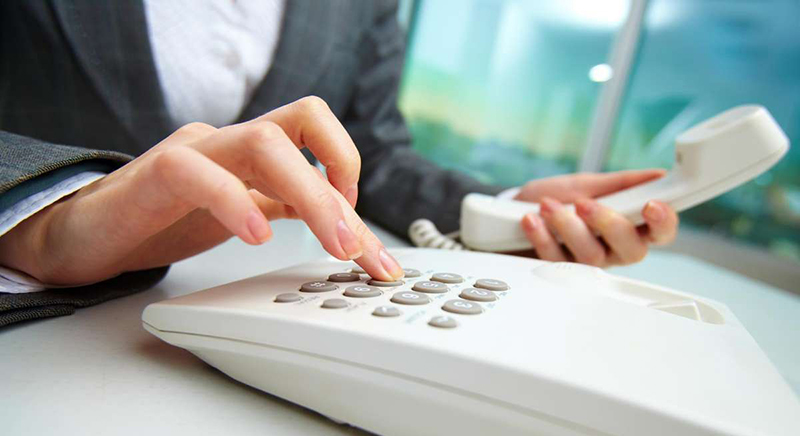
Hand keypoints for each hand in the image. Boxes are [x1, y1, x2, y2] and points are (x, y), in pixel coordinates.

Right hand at [0, 97, 403, 284]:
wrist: (87, 235)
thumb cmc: (165, 220)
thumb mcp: (246, 214)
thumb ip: (289, 208)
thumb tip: (347, 224)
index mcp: (253, 151)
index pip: (315, 134)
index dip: (348, 166)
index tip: (359, 225)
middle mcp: (228, 141)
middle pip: (301, 123)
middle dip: (340, 187)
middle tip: (358, 247)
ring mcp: (193, 152)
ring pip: (262, 141)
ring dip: (310, 194)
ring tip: (330, 243)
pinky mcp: (154, 174)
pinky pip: (197, 173)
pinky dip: (234, 202)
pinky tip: (256, 235)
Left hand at [514, 170, 677, 266]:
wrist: (509, 214)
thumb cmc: (554, 199)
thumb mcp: (585, 184)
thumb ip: (620, 184)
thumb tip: (658, 176)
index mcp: (627, 226)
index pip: (659, 231)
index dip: (663, 222)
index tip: (652, 205)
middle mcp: (612, 249)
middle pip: (632, 250)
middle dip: (608, 223)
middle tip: (583, 203)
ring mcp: (586, 264)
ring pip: (592, 256)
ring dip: (566, 225)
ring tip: (547, 205)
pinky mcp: (559, 273)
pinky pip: (557, 262)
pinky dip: (542, 236)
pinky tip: (531, 220)